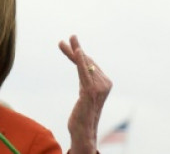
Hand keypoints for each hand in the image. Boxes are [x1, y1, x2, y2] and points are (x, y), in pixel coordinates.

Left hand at [59, 35, 111, 153]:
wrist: (84, 130)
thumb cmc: (83, 112)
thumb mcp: (84, 91)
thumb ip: (85, 78)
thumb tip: (82, 65)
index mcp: (106, 82)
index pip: (90, 64)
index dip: (79, 54)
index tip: (70, 44)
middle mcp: (105, 83)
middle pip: (87, 62)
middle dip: (76, 50)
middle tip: (68, 38)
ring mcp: (99, 87)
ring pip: (84, 64)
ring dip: (74, 52)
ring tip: (63, 42)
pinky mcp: (90, 91)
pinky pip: (84, 72)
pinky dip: (80, 60)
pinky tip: (78, 51)